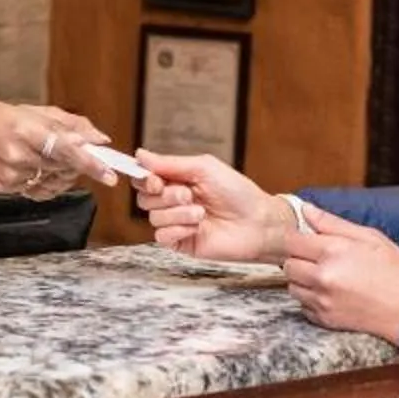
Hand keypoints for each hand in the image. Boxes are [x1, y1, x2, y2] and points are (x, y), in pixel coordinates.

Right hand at [0, 102, 114, 198]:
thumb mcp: (31, 110)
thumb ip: (69, 123)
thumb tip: (99, 139)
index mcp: (26, 128)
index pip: (67, 150)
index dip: (90, 163)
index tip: (109, 174)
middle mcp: (19, 154)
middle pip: (63, 168)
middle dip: (78, 166)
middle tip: (81, 157)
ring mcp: (11, 175)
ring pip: (53, 181)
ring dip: (60, 173)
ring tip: (45, 156)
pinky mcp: (5, 188)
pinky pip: (37, 190)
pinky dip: (43, 181)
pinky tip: (33, 167)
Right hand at [133, 150, 292, 263]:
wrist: (258, 223)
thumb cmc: (238, 193)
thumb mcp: (204, 168)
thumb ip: (170, 163)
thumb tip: (140, 155)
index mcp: (177, 180)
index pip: (145, 179)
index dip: (144, 179)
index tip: (155, 180)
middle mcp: (174, 201)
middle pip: (144, 198)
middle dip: (165, 195)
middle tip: (188, 194)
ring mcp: (176, 222)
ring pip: (153, 217)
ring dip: (178, 213)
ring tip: (201, 212)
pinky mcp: (181, 242)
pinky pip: (162, 236)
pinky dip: (178, 230)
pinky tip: (197, 228)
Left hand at [282, 206, 398, 342]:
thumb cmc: (398, 272)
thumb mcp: (370, 237)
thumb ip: (333, 223)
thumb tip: (306, 210)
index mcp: (333, 252)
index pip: (291, 241)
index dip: (298, 239)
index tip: (307, 241)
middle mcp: (322, 277)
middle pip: (288, 265)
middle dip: (299, 259)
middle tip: (319, 259)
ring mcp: (322, 300)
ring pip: (292, 287)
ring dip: (303, 280)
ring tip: (326, 277)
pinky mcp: (326, 320)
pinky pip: (303, 306)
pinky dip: (312, 300)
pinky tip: (332, 294)